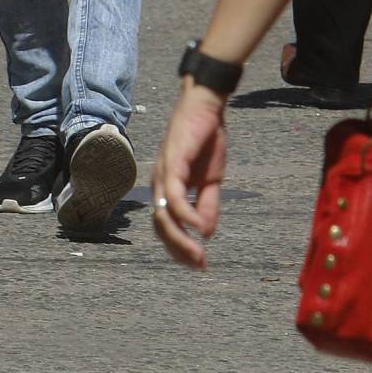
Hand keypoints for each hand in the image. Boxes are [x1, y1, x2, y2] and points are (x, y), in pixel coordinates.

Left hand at [152, 82, 228, 270]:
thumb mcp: (212, 179)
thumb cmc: (206, 139)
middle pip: (161, 226)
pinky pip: (174, 195)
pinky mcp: (172, 161)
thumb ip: (207, 205)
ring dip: (180, 239)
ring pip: (164, 215)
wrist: (207, 106)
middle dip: (179, 250)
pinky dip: (185, 215)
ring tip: (199, 255)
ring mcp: (163, 172)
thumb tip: (205, 234)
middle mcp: (160, 183)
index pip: (165, 226)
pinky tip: (199, 229)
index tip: (199, 265)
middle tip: (199, 266)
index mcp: (167, 188)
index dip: (179, 248)